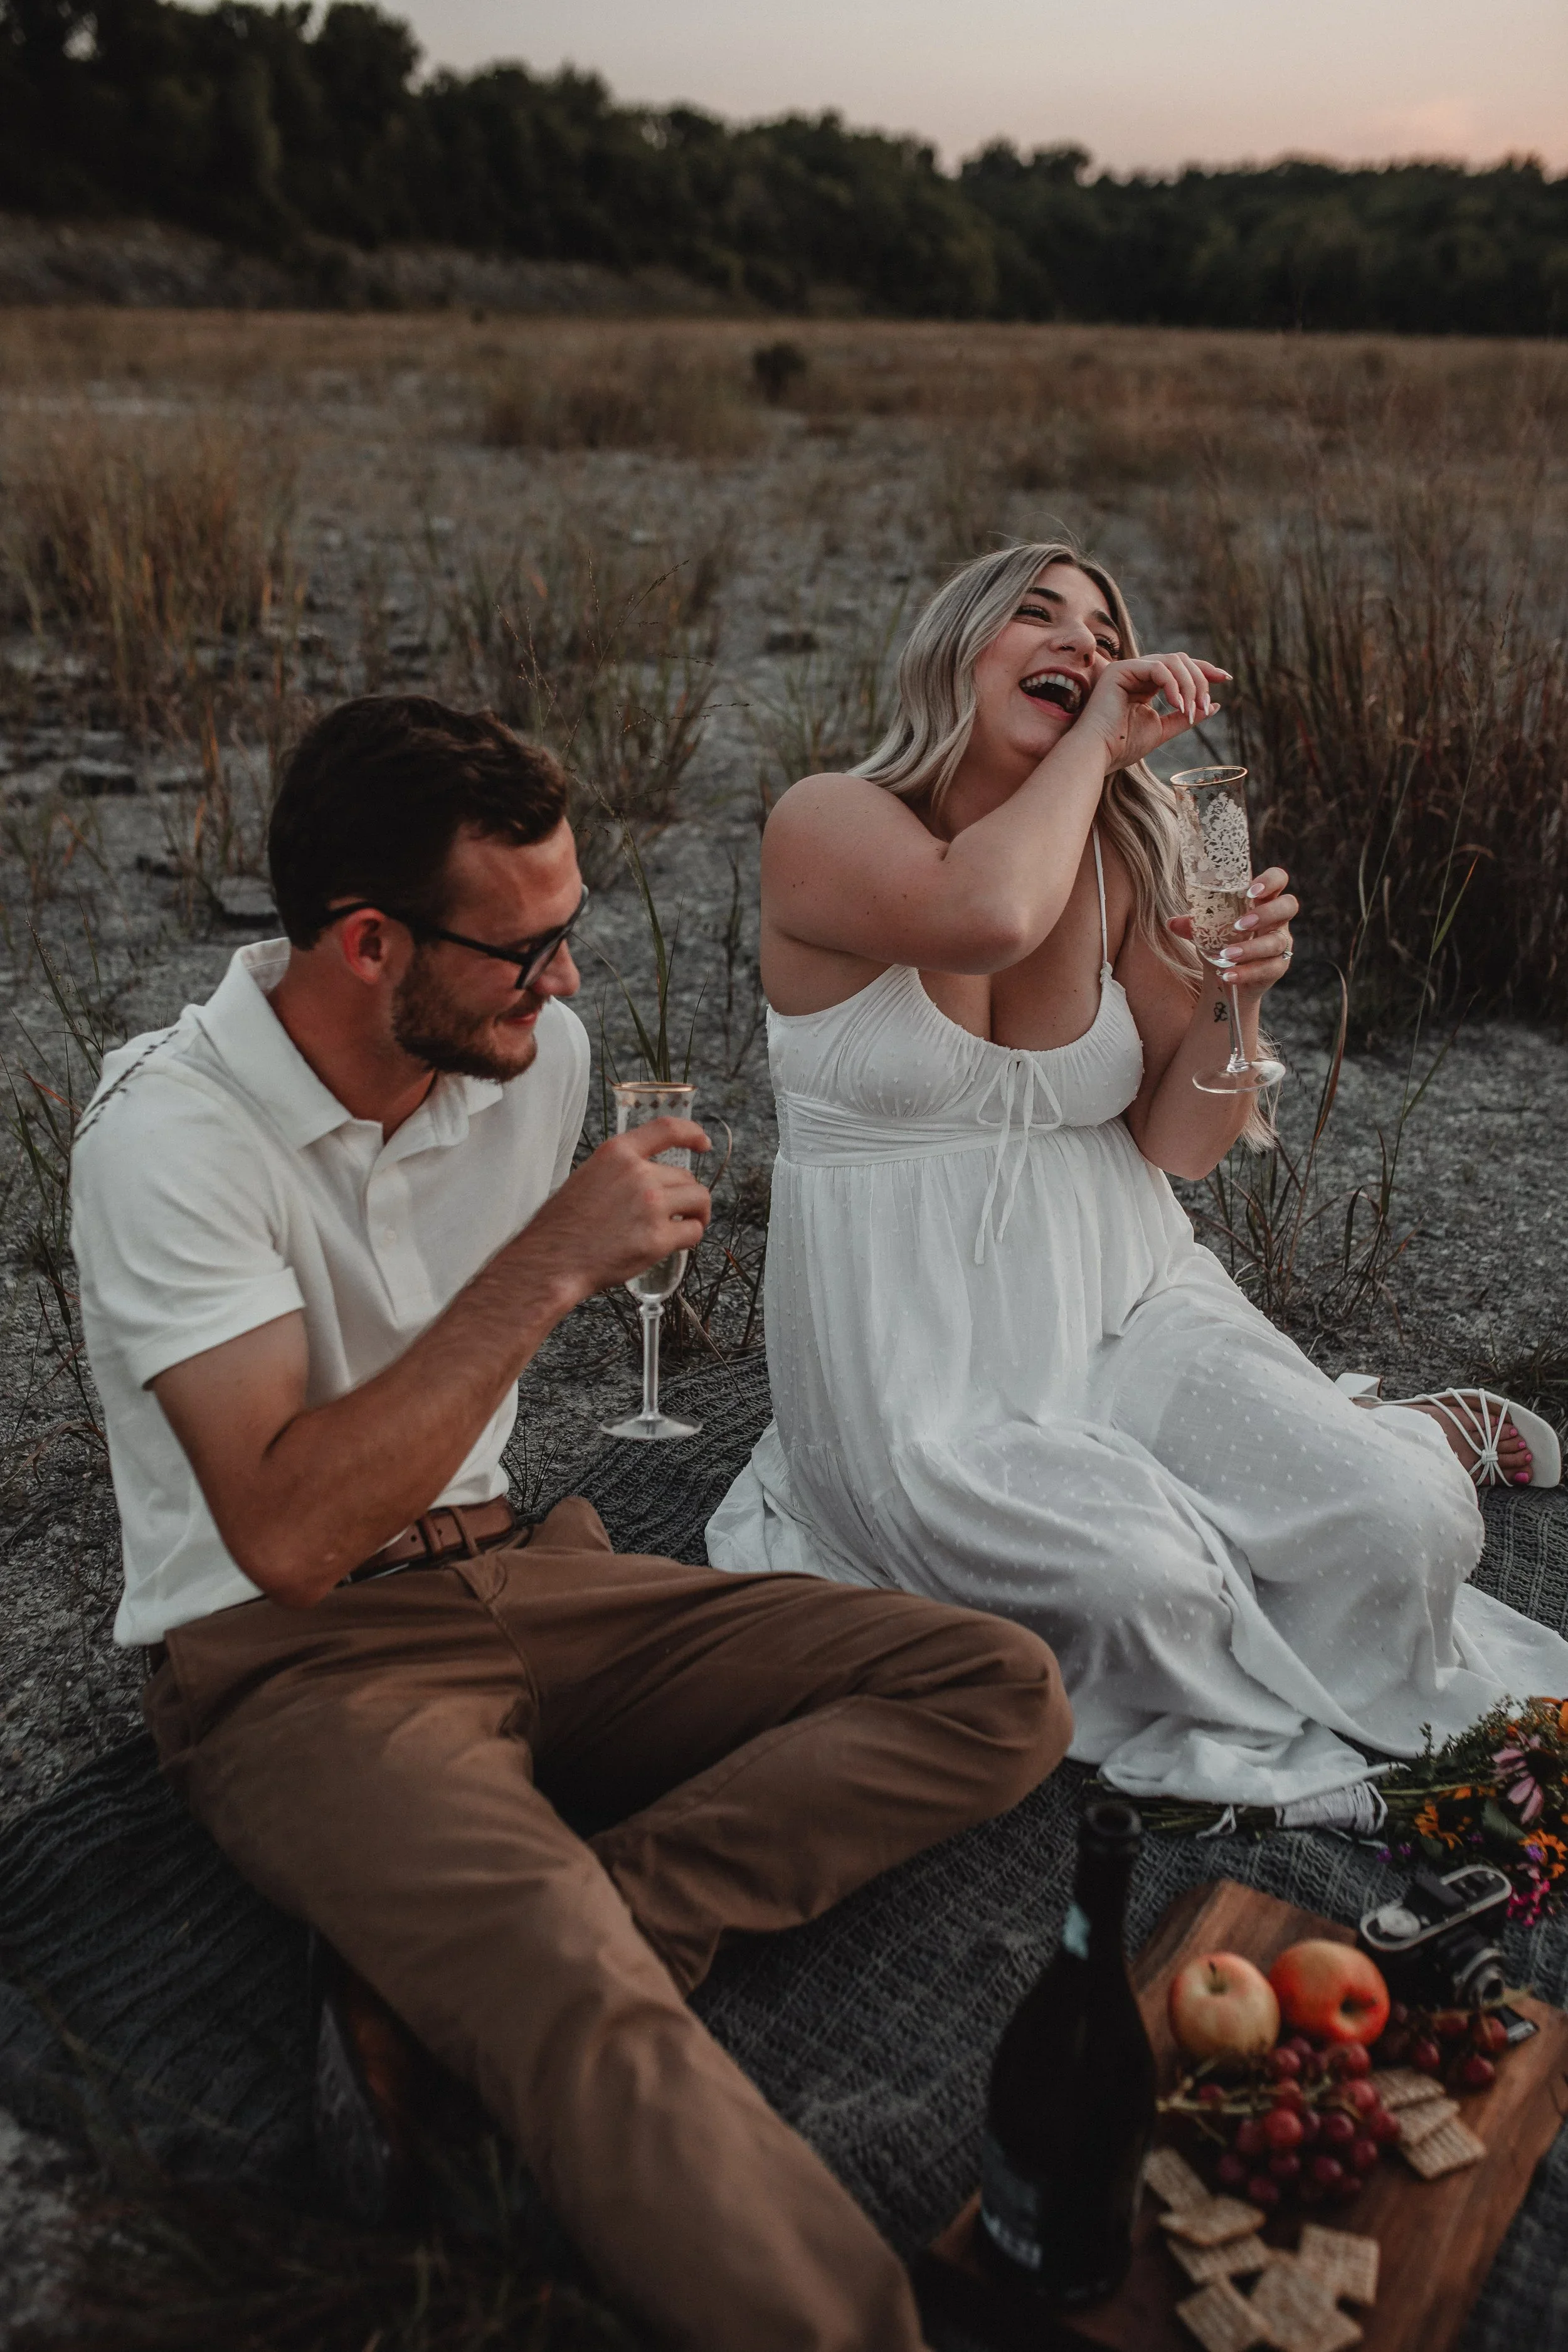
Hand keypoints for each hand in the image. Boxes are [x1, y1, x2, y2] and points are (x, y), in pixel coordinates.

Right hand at [519, 1117, 712, 1299]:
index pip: (667, 1129)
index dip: (692, 1133)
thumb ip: (621, 1172)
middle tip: (675, 1212)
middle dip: (684, 1195)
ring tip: (684, 1225)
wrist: (551, 1261)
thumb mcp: (587, 1178)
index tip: (702, 1143)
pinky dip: (690, 1236)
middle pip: (686, 1177)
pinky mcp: (658, 1238)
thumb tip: (651, 1179)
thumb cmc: (563, 1226)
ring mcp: (650, 1205)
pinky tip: (676, 1243)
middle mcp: (637, 1174)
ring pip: (698, 1200)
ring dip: (696, 1213)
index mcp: (617, 1153)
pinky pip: (693, 1231)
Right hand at [1080, 652, 1230, 772]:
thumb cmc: (1122, 746)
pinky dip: (1173, 685)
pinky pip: (1158, 668)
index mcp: (1145, 683)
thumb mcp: (1163, 729)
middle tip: (1204, 704)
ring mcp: (1128, 668)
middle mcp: (1136, 671)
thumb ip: (1185, 716)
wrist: (1098, 754)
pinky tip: (1177, 705)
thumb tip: (1214, 705)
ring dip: (1189, 684)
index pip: (1180, 667)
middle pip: (1180, 660)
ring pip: (1172, 661)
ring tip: (1190, 710)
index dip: (1204, 670)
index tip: (1226, 678)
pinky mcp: (1121, 669)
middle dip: (1200, 680)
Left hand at [1169, 867, 1296, 994]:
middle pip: (1288, 905)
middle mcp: (1277, 920)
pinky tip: (1227, 974)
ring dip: (1250, 948)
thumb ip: (1193, 925)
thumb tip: (1172, 922)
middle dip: (1265, 913)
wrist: (1227, 975)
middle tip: (1238, 925)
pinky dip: (1245, 972)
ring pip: (1276, 942)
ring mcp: (1280, 943)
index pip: (1278, 879)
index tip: (1251, 890)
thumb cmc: (1222, 941)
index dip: (1270, 881)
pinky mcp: (1278, 967)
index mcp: (1262, 901)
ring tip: (1226, 955)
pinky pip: (1268, 969)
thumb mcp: (1206, 930)